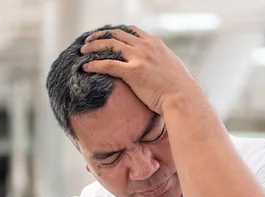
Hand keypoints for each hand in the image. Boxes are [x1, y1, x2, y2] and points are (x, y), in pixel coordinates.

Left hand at [80, 26, 197, 113]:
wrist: (182, 97)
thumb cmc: (179, 88)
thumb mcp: (171, 67)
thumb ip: (160, 62)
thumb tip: (156, 67)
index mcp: (155, 44)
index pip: (131, 30)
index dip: (115, 31)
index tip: (106, 35)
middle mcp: (146, 46)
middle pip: (117, 34)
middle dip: (100, 36)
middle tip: (88, 41)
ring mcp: (139, 58)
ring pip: (110, 45)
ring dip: (93, 47)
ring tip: (82, 52)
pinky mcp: (133, 72)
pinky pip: (108, 64)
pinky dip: (94, 64)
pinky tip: (85, 67)